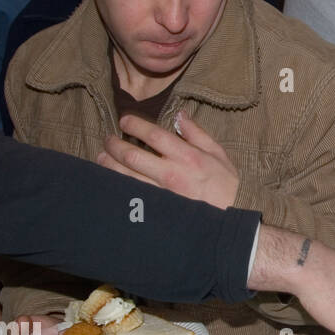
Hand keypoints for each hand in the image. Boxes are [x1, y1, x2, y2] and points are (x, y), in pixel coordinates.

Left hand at [98, 111, 239, 209]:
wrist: (232, 219)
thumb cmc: (227, 185)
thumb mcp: (218, 154)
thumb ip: (197, 134)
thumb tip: (180, 115)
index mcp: (188, 157)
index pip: (154, 135)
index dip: (135, 125)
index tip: (124, 120)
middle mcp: (171, 174)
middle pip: (132, 156)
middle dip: (114, 145)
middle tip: (107, 139)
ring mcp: (161, 194)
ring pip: (126, 177)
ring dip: (109, 165)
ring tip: (101, 157)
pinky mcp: (156, 209)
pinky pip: (130, 196)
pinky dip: (117, 186)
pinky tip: (109, 180)